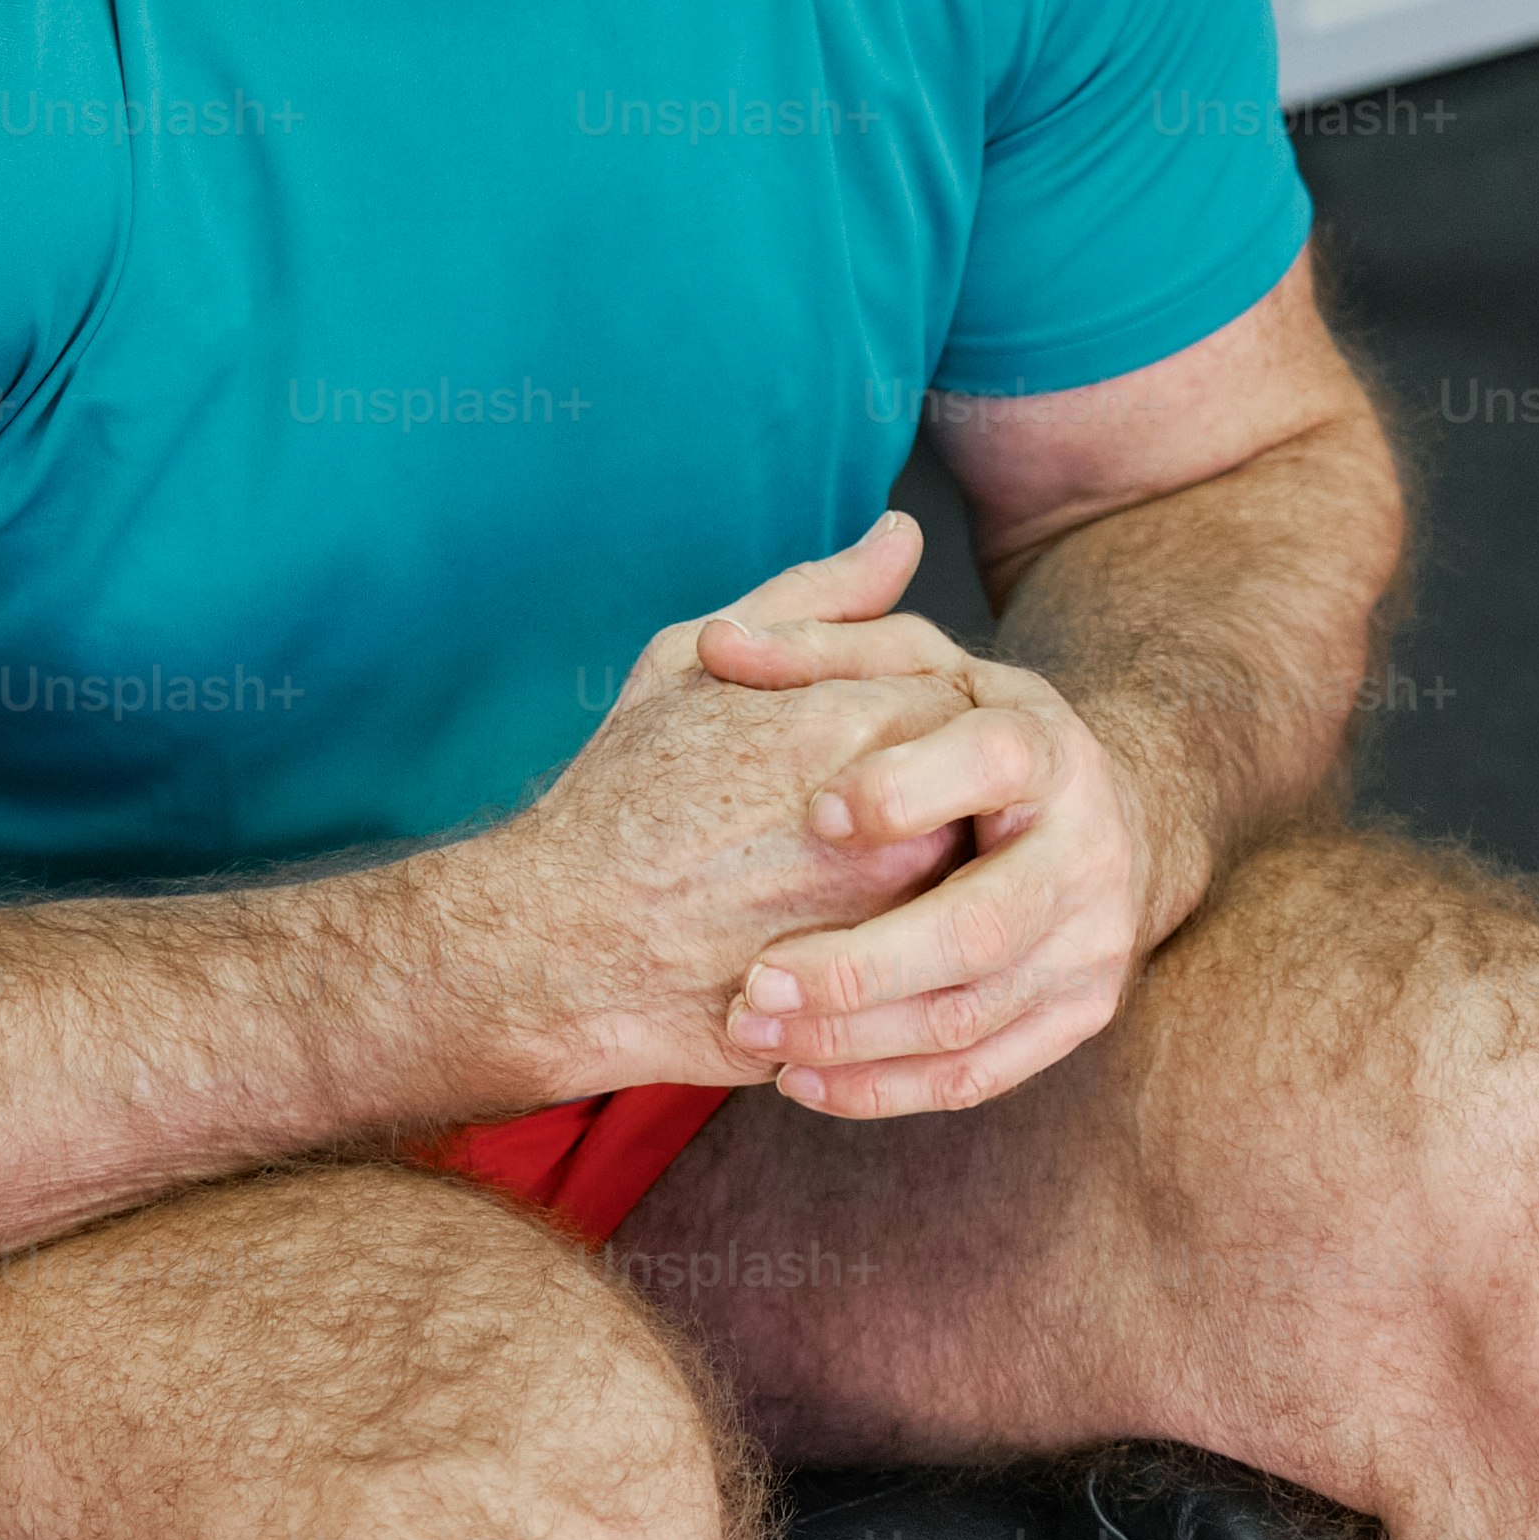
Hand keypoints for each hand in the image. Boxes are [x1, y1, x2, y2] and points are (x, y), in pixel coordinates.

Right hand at [465, 517, 990, 1096]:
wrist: (560, 945)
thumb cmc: (618, 799)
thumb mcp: (693, 667)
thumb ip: (815, 600)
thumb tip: (899, 535)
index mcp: (854, 728)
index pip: (957, 701)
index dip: (913, 718)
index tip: (861, 742)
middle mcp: (893, 826)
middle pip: (978, 793)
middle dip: (936, 794)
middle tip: (860, 811)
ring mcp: (890, 926)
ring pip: (965, 882)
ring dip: (929, 867)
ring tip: (841, 869)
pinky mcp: (879, 1004)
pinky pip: (935, 966)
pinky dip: (906, 943)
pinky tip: (838, 929)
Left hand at [699, 550, 1158, 1119]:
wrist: (1106, 818)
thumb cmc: (970, 736)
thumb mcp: (913, 671)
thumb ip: (815, 647)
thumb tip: (719, 644)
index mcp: (1043, 746)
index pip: (992, 760)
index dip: (908, 788)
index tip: (816, 812)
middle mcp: (1087, 849)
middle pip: (982, 925)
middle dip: (859, 966)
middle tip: (755, 984)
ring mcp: (1090, 944)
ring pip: (969, 1017)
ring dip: (853, 1041)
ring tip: (752, 1033)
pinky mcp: (1077, 1014)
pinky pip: (978, 1075)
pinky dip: (885, 1090)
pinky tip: (801, 1081)